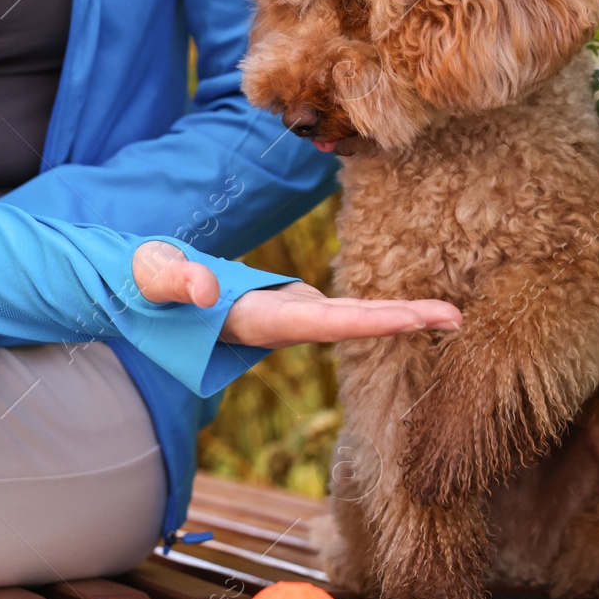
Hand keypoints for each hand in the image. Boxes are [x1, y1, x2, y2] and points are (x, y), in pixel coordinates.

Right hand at [131, 241, 461, 347]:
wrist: (140, 292)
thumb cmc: (141, 281)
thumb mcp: (148, 272)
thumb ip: (172, 278)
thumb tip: (208, 287)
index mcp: (253, 322)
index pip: (320, 323)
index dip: (369, 320)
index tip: (414, 319)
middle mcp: (279, 325)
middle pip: (350, 326)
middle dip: (402, 322)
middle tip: (458, 318)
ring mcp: (286, 317)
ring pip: (351, 320)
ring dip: (399, 318)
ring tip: (452, 315)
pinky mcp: (289, 305)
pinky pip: (342, 310)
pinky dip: (378, 310)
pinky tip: (413, 311)